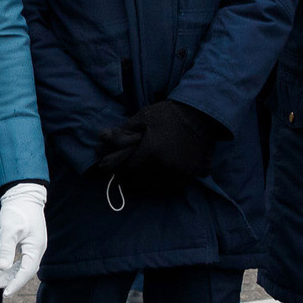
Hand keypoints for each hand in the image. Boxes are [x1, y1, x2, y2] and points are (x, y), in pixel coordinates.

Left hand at [0, 182, 47, 295]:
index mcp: (36, 248)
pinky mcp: (28, 243)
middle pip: (24, 271)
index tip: (5, 293)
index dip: (16, 284)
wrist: (24, 195)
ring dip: (8, 274)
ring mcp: (33, 246)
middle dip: (10, 280)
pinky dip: (9, 265)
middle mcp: (37, 249)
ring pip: (21, 266)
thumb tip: (2, 268)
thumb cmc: (18, 211)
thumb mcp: (9, 230)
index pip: (27, 272)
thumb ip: (6, 249)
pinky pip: (20, 260)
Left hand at [91, 100, 224, 200]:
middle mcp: (164, 167)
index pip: (128, 169)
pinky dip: (158, 185)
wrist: (200, 116)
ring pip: (153, 188)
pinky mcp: (188, 176)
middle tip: (121, 174)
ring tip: (135, 176)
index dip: (119, 168)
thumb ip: (122, 132)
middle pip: (138, 182)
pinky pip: (168, 188)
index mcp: (151, 152)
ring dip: (142, 184)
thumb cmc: (168, 114)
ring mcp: (178, 174)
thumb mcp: (142, 118)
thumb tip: (101, 140)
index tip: (113, 167)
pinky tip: (153, 177)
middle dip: (128, 178)